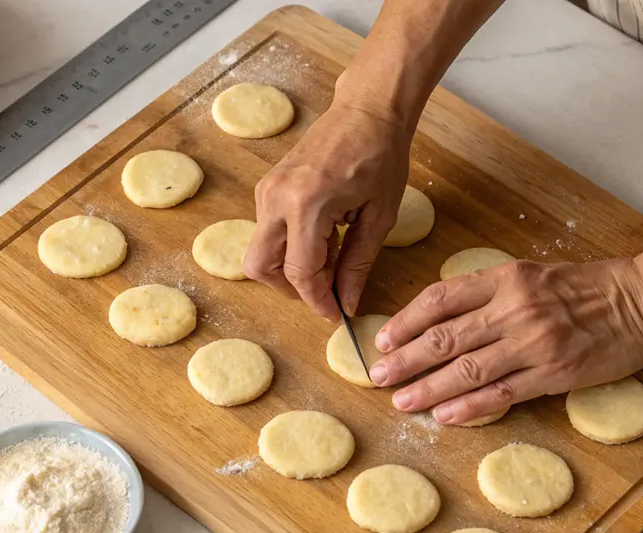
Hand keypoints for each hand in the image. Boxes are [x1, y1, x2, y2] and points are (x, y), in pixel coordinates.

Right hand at [244, 100, 411, 320]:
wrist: (366, 110)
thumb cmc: (381, 156)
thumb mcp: (378, 216)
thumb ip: (358, 263)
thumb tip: (347, 302)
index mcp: (306, 206)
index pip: (299, 273)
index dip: (318, 300)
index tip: (337, 312)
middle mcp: (276, 199)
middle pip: (261, 268)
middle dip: (291, 289)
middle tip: (325, 290)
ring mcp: (266, 191)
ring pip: (261, 251)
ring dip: (291, 266)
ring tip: (332, 256)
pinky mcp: (267, 187)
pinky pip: (267, 230)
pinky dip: (290, 245)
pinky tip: (324, 236)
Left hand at [368, 258, 642, 423]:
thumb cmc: (587, 286)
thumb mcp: (533, 273)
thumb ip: (491, 292)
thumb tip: (442, 319)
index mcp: (506, 278)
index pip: (441, 299)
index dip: (406, 320)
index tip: (383, 338)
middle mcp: (515, 308)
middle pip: (446, 337)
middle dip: (406, 359)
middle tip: (378, 376)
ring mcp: (534, 343)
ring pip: (467, 369)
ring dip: (428, 387)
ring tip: (401, 400)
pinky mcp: (554, 373)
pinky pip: (501, 393)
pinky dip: (469, 406)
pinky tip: (443, 414)